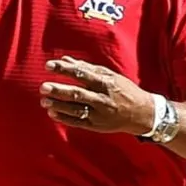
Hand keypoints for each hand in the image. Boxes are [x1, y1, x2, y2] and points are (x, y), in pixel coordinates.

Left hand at [39, 56, 154, 134]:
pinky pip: (78, 122)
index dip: (64, 69)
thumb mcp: (109, 75)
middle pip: (77, 94)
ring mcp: (100, 114)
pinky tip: (52, 113)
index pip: (81, 73)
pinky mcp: (97, 126)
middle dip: (59, 90)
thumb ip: (86, 68)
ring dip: (59, 106)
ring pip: (76, 110)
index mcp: (106, 82)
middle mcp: (102, 98)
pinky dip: (64, 118)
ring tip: (44, 101)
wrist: (142, 113)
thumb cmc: (124, 90)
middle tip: (43, 86)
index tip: (49, 65)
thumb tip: (65, 59)